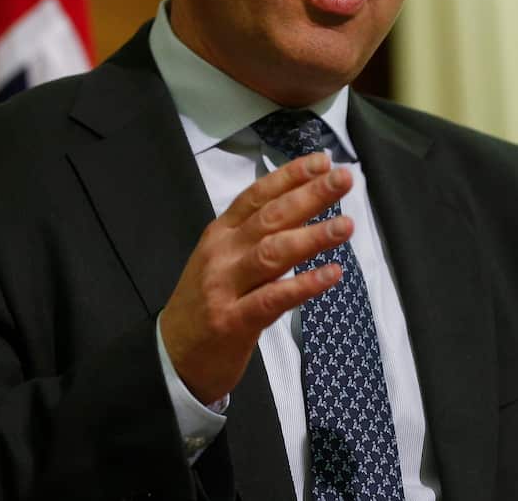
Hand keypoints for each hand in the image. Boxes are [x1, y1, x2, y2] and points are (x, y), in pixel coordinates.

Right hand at [159, 152, 353, 404]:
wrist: (170, 356)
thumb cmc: (206, 303)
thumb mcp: (222, 259)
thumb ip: (254, 236)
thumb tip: (302, 206)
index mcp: (220, 233)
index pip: (257, 196)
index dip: (289, 176)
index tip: (322, 161)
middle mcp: (221, 253)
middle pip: (270, 217)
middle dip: (309, 195)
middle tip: (343, 179)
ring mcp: (224, 286)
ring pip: (272, 253)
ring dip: (312, 237)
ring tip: (347, 226)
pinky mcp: (233, 321)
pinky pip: (273, 299)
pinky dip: (304, 284)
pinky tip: (332, 273)